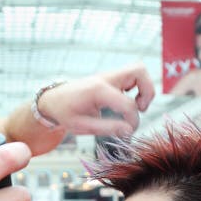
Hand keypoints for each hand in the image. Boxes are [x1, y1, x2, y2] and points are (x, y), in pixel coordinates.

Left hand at [39, 63, 154, 136]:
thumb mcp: (82, 126)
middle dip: (147, 91)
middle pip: (139, 70)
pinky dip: (137, 87)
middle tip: (141, 108)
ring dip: (144, 87)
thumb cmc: (65, 113)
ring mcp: (109, 76)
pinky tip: (128, 101)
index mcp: (97, 90)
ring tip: (137, 105)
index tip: (128, 131)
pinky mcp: (110, 78)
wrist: (53, 100)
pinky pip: (132, 75)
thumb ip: (107, 128)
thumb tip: (129, 130)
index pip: (127, 103)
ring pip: (138, 70)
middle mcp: (105, 78)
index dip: (133, 120)